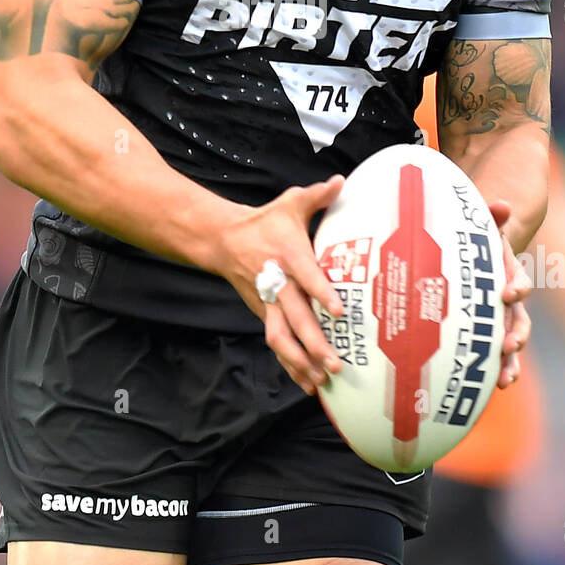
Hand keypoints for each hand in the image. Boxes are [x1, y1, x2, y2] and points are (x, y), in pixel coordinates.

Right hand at [212, 175, 346, 395]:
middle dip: (314, 342)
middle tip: (335, 362)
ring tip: (321, 381)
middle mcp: (277, 283)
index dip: (321, 293)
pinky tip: (307, 384)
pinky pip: (278, 343)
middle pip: (295, 317)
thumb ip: (316, 196)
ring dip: (300, 362)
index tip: (339, 310)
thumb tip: (341, 181)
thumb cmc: (264, 222)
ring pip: (282, 338)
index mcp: (288, 255)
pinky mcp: (264, 315)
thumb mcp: (289, 203)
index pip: (306, 276)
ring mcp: (268, 303)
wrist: (223, 240)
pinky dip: (291, 366)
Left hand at [489, 199, 531, 389]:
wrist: (477, 254)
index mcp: (506, 273)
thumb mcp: (482, 226)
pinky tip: (488, 389)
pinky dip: (494, 370)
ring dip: (510, 361)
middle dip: (516, 334)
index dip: (516, 287)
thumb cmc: (476, 240)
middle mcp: (508, 301)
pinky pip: (493, 355)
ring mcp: (498, 319)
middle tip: (510, 346)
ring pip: (510, 343)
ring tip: (506, 380)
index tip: (508, 294)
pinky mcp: (485, 333)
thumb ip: (492, 215)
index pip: (518, 282)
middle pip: (519, 320)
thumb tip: (501, 204)